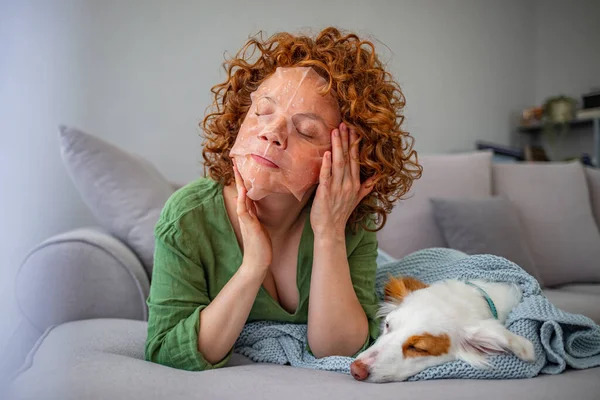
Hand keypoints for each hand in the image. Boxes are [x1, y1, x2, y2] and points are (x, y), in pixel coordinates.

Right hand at [232, 162, 272, 270]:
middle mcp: (245, 214)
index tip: (242, 166)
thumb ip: (255, 215)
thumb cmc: (260, 245)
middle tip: (235, 160)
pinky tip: (242, 190)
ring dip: (239, 183)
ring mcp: (246, 219)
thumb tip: (254, 205)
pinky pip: (243, 210)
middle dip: (238, 176)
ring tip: (236, 169)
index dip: (243, 179)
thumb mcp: (259, 226)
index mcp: (249, 213)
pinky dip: (242, 199)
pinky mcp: (249, 225)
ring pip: (241, 197)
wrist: (258, 262)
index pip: (245, 192)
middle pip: (241, 190)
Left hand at [310, 122, 375, 236]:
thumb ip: (366, 187)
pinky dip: (326, 165)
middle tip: (344, 123)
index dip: (354, 144)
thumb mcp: (357, 199)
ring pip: (338, 164)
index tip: (353, 129)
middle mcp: (348, 185)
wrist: (330, 231)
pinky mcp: (325, 194)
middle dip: (346, 140)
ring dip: (337, 147)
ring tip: (335, 131)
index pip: (356, 160)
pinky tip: (326, 154)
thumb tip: (376, 178)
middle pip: (348, 158)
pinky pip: (326, 177)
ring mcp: (337, 189)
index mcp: (355, 184)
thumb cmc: (340, 214)